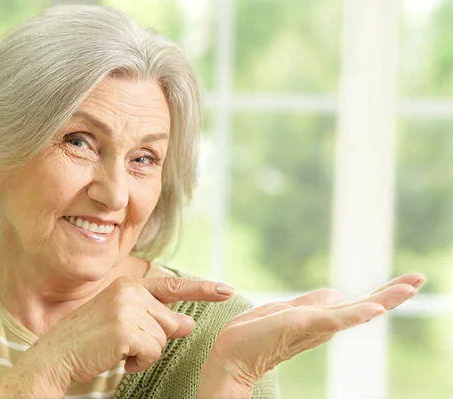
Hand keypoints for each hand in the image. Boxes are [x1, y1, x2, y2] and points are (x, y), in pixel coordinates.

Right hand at [0, 276, 232, 397]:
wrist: (56, 356)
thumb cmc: (88, 341)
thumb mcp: (123, 323)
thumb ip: (155, 318)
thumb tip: (188, 323)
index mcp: (128, 284)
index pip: (171, 286)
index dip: (202, 290)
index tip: (226, 291)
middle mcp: (129, 290)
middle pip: (168, 322)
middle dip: (151, 339)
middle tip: (120, 342)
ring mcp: (127, 307)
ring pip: (162, 339)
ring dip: (143, 353)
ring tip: (114, 349)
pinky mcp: (126, 328)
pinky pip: (152, 352)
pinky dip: (137, 363)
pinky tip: (115, 357)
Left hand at [199, 273, 424, 396]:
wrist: (229, 357)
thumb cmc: (252, 335)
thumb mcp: (284, 310)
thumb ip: (311, 302)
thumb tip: (337, 293)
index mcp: (318, 320)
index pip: (354, 304)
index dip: (379, 294)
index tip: (407, 283)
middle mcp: (322, 326)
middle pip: (363, 306)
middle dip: (391, 294)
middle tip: (420, 279)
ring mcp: (315, 328)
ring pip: (356, 310)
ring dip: (384, 298)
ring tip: (411, 286)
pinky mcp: (304, 328)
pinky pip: (335, 319)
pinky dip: (356, 313)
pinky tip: (374, 307)